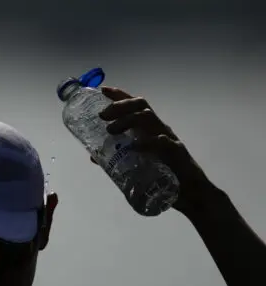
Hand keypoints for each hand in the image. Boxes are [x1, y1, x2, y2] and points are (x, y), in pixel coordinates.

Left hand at [92, 86, 215, 213]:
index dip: (120, 95)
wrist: (191, 195)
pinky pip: (162, 142)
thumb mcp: (137, 165)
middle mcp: (159, 129)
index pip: (135, 105)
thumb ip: (118, 158)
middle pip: (141, 106)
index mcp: (150, 129)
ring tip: (110, 131)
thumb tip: (94, 157)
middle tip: (102, 116)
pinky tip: (134, 147)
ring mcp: (168, 139)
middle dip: (120, 106)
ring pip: (148, 119)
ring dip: (127, 120)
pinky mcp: (177, 154)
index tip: (103, 89)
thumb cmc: (165, 176)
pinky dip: (147, 142)